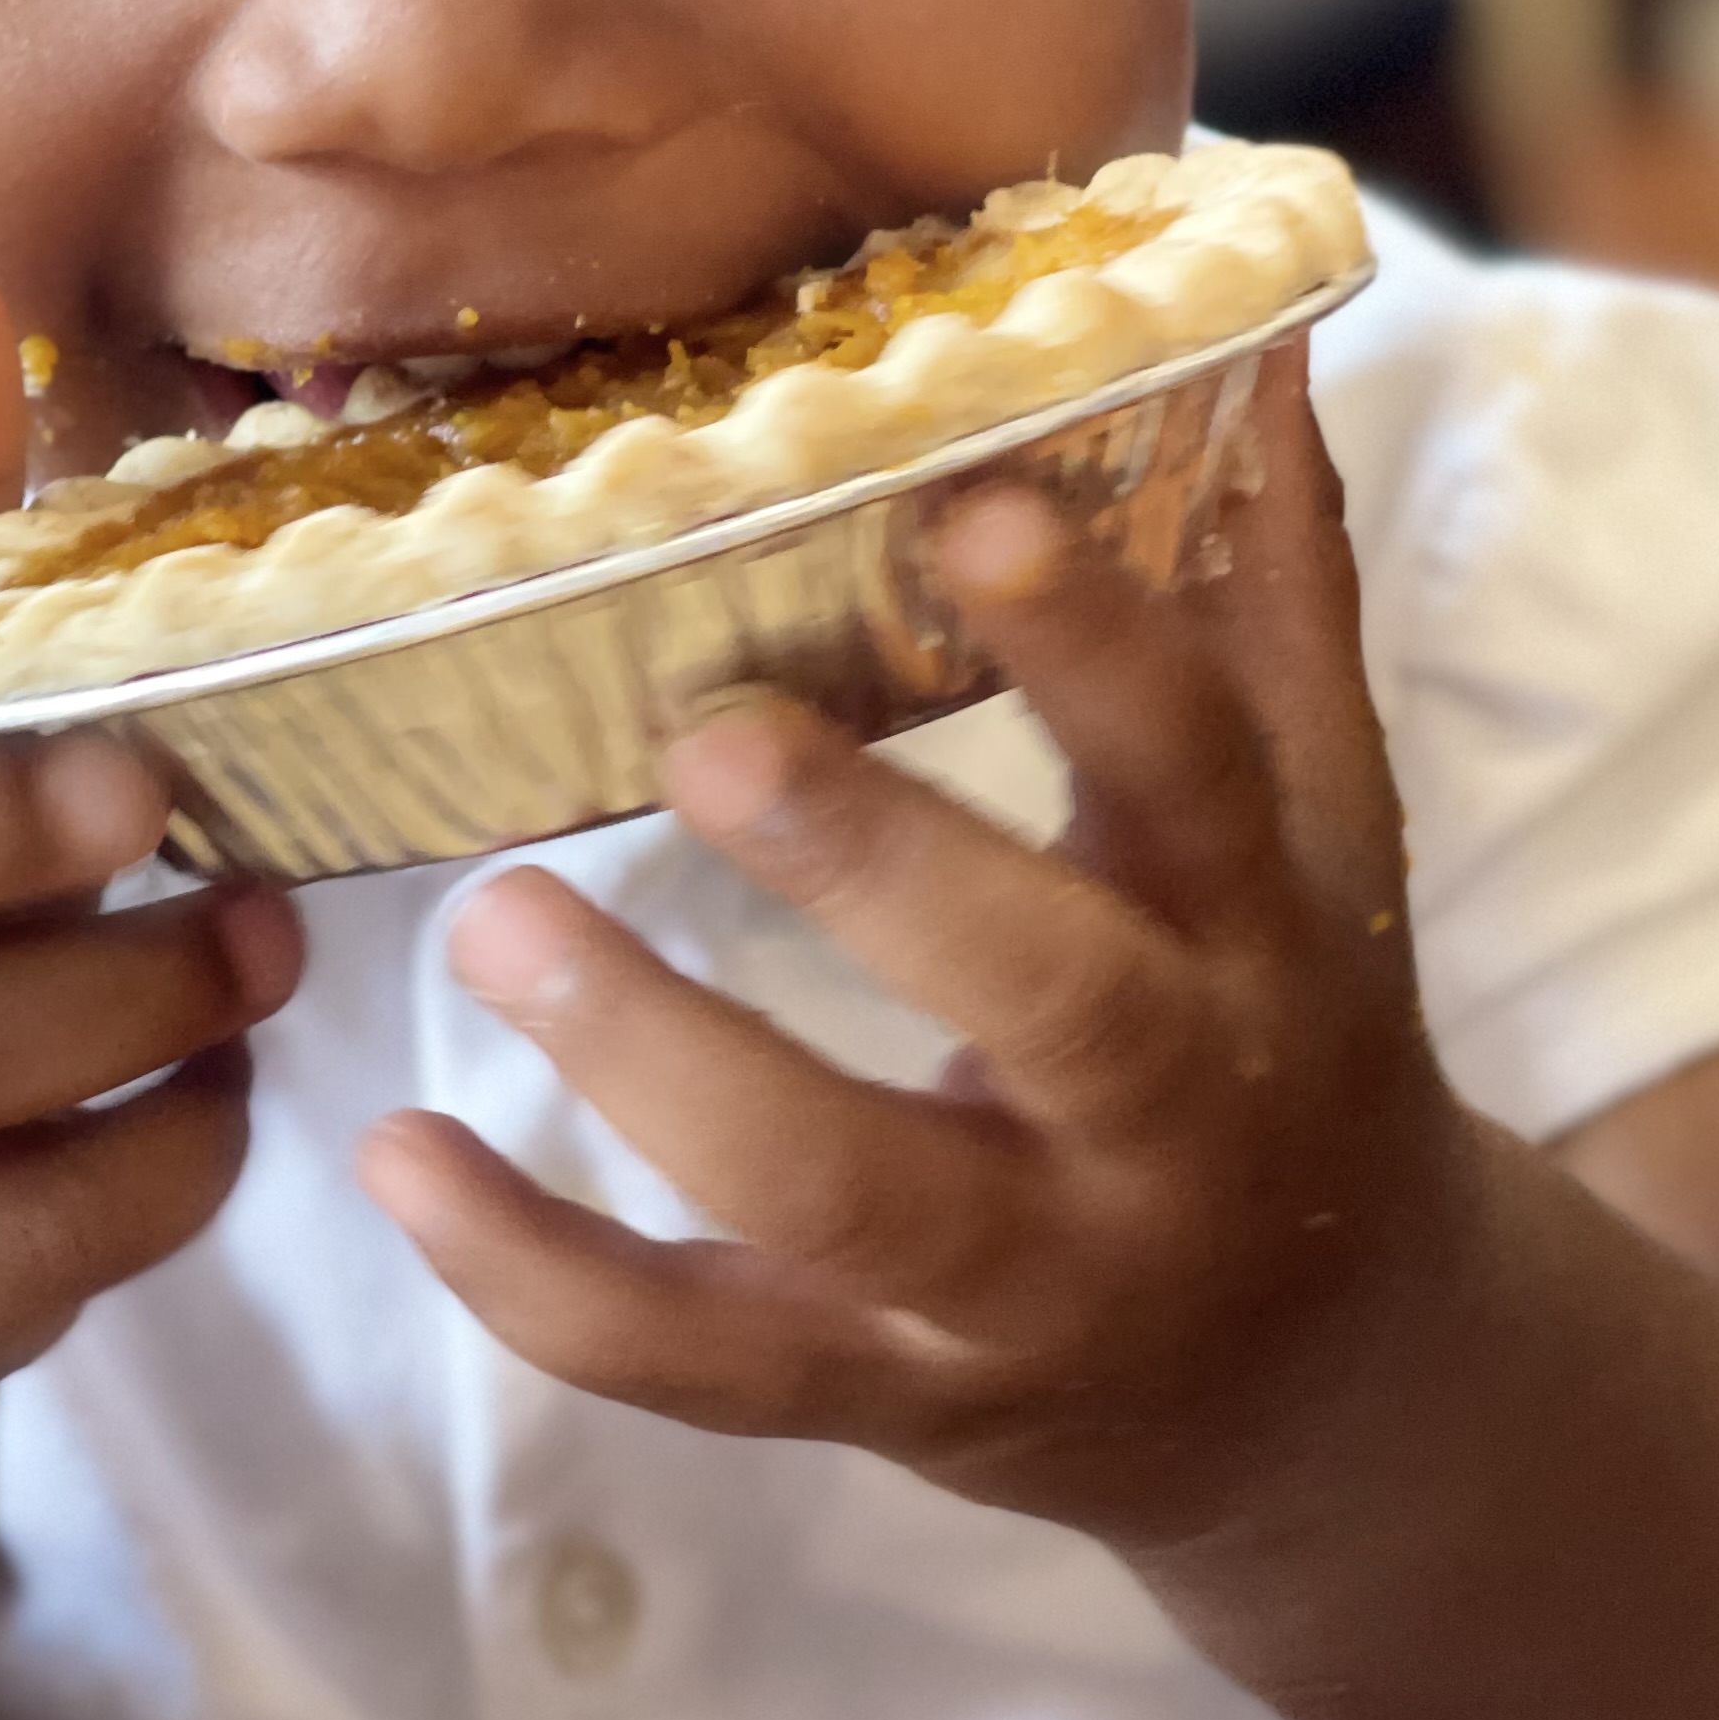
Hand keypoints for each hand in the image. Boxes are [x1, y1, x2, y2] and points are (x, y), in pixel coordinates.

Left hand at [358, 349, 1477, 1545]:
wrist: (1323, 1384)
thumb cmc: (1291, 1034)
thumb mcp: (1323, 836)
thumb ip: (1271, 598)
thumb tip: (1252, 331)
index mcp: (1261, 937)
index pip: (1201, 772)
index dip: (1099, 649)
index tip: (968, 503)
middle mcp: (1163, 1118)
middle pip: (1047, 1002)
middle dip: (879, 872)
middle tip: (706, 737)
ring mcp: (1017, 1277)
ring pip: (838, 1194)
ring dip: (656, 1063)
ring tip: (491, 920)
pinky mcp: (882, 1388)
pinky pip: (697, 1359)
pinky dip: (534, 1276)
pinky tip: (395, 1157)